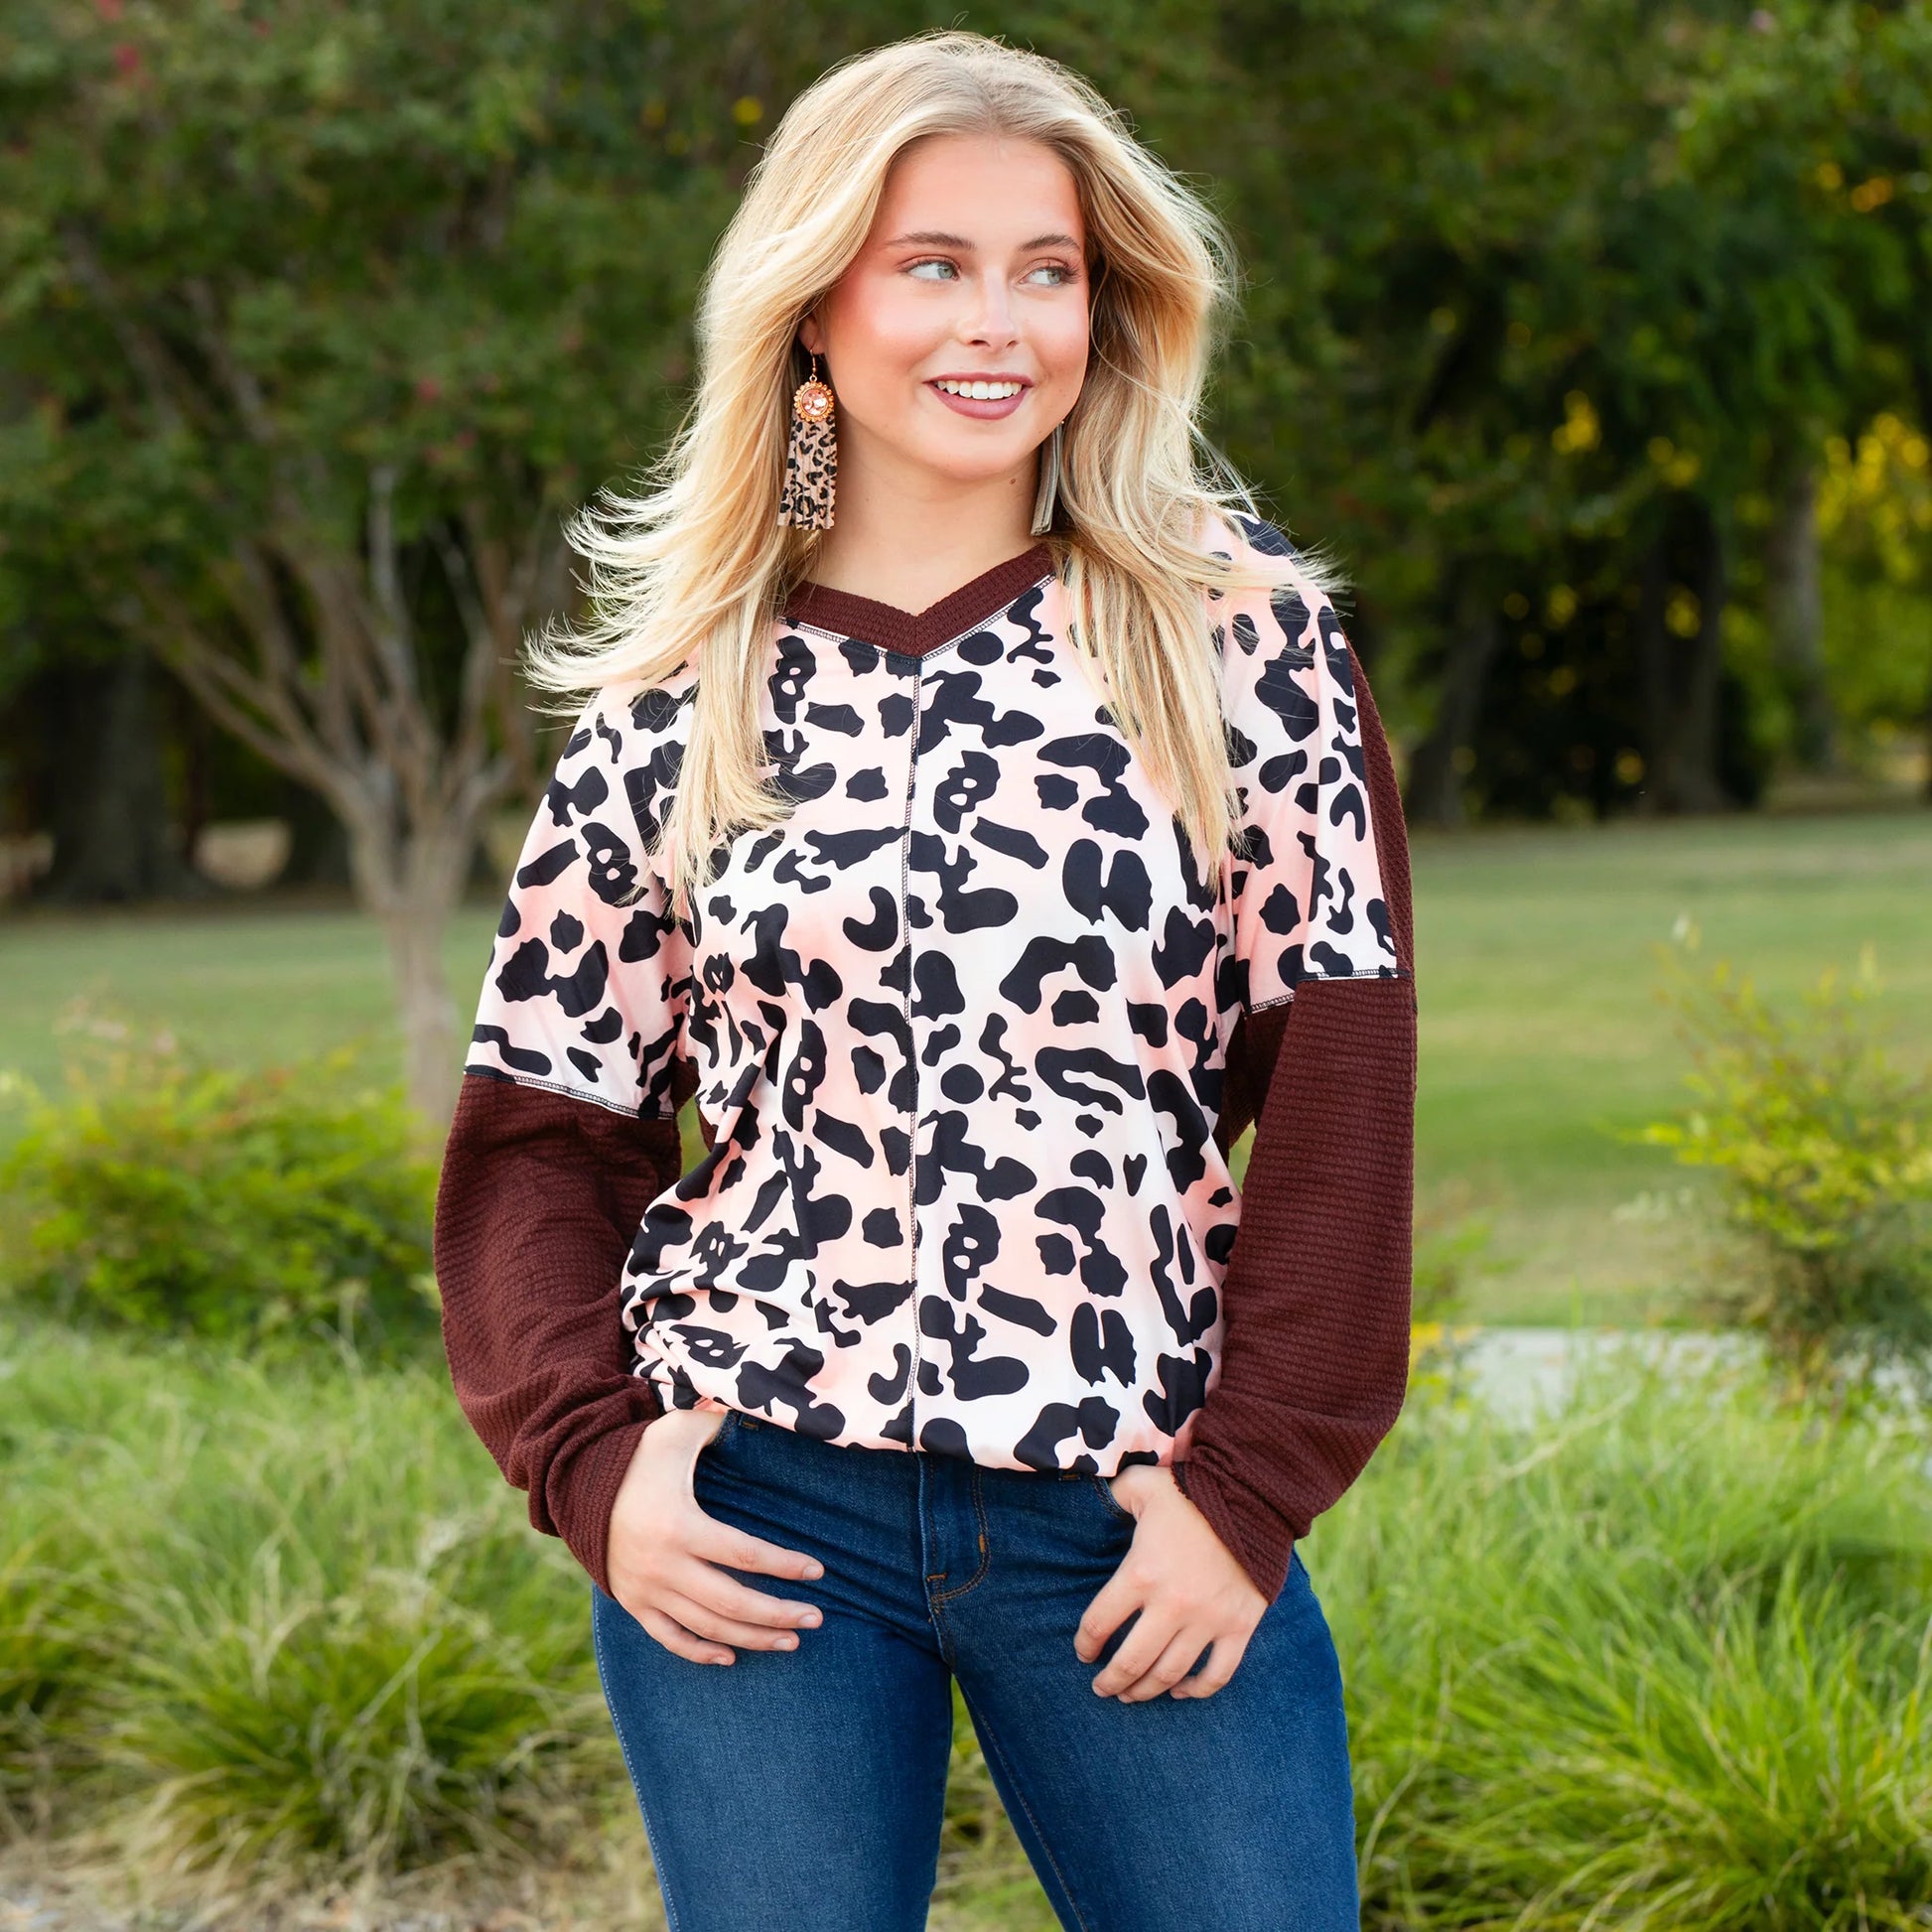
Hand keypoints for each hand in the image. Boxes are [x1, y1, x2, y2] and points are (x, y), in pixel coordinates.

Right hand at [606, 1407, 825, 1665]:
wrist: (575, 1484)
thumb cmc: (637, 1455)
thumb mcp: (677, 1432)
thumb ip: (720, 1423)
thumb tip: (765, 1410)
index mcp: (679, 1525)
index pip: (743, 1554)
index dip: (783, 1565)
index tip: (818, 1570)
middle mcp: (663, 1565)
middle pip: (731, 1602)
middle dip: (777, 1614)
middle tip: (816, 1618)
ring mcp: (646, 1589)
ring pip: (707, 1627)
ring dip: (751, 1638)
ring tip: (791, 1640)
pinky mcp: (633, 1602)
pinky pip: (669, 1638)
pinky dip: (700, 1652)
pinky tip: (731, 1656)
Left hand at [1073, 1464, 1268, 1701]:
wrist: (1252, 1496)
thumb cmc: (1191, 1491)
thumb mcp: (1142, 1484)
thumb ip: (1114, 1496)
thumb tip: (1094, 1499)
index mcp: (1141, 1572)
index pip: (1099, 1623)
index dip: (1085, 1644)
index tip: (1083, 1652)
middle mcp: (1172, 1603)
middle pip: (1132, 1661)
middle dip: (1111, 1681)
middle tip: (1101, 1688)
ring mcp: (1208, 1619)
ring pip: (1170, 1673)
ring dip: (1146, 1691)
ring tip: (1131, 1695)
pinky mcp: (1239, 1626)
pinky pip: (1217, 1674)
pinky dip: (1197, 1690)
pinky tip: (1180, 1691)